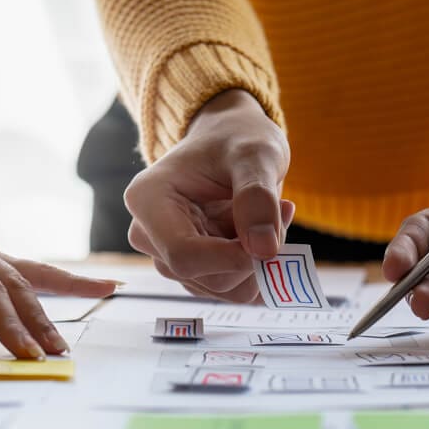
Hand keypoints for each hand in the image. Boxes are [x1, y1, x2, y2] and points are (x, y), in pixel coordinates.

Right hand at [124, 89, 294, 302]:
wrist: (231, 142)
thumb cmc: (237, 139)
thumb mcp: (256, 154)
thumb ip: (258, 196)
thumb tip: (264, 250)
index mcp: (148, 200)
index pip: (184, 256)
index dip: (233, 258)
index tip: (269, 237)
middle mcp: (149, 235)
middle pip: (208, 278)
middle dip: (254, 256)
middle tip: (280, 211)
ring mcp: (170, 257)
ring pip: (226, 289)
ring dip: (260, 260)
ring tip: (270, 215)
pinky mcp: (194, 271)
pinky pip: (235, 289)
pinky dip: (259, 267)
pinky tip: (263, 231)